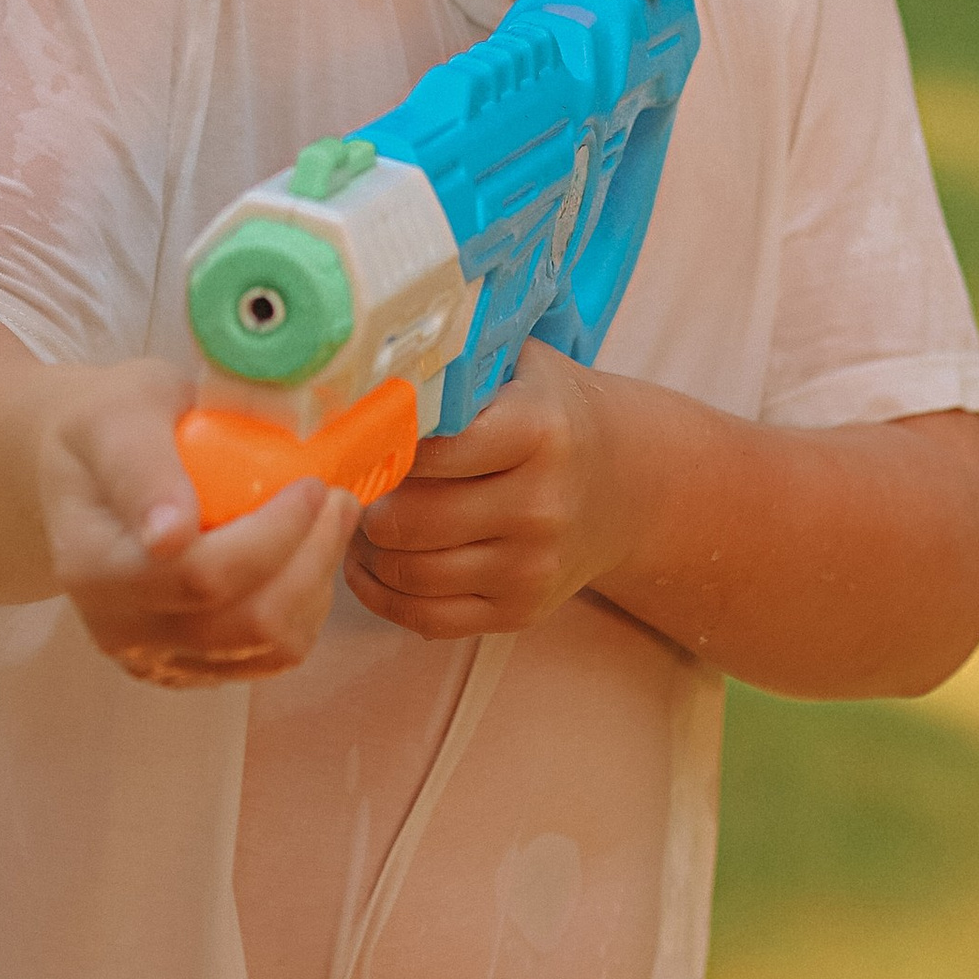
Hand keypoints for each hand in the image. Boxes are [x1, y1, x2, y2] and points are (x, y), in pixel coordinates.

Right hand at [38, 362, 355, 689]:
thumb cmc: (108, 427)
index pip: (201, 576)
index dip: (274, 535)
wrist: (83, 469)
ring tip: (329, 520)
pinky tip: (303, 556)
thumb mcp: (117, 417)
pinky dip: (305, 607)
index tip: (312, 482)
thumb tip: (169, 536)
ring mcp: (153, 655)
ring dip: (317, 582)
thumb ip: (141, 468)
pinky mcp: (188, 667)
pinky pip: (272, 655)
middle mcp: (117, 626)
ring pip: (270, 645)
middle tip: (337, 497)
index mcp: (91, 564)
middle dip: (312, 557)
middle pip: (248, 621)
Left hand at [346, 344, 637, 640]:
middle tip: (351, 483)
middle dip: (365, 503)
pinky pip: (425, 618)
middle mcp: (539, 505)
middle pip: (410, 519)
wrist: (626, 483)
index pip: (430, 451)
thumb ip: (455, 360)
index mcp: (538, 432)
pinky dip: (381, 594)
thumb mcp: (519, 366)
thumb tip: (367, 365)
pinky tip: (369, 563)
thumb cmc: (550, 414)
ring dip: (366, 548)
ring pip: (408, 572)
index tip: (363, 437)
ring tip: (357, 517)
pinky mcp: (520, 611)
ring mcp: (531, 566)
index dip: (383, 446)